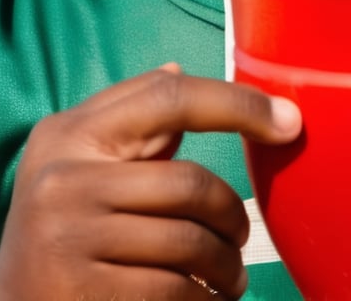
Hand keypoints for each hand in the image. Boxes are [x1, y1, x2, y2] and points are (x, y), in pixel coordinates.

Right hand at [0, 65, 300, 300]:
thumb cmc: (61, 221)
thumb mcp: (79, 157)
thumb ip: (129, 117)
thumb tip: (179, 72)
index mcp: (71, 133)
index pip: (170, 98)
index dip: (239, 105)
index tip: (289, 122)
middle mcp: (65, 180)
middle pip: (190, 184)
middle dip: (231, 216)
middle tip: (240, 236)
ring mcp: (69, 240)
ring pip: (188, 243)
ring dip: (225, 266)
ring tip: (230, 275)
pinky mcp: (83, 294)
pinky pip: (172, 292)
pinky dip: (202, 298)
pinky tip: (205, 298)